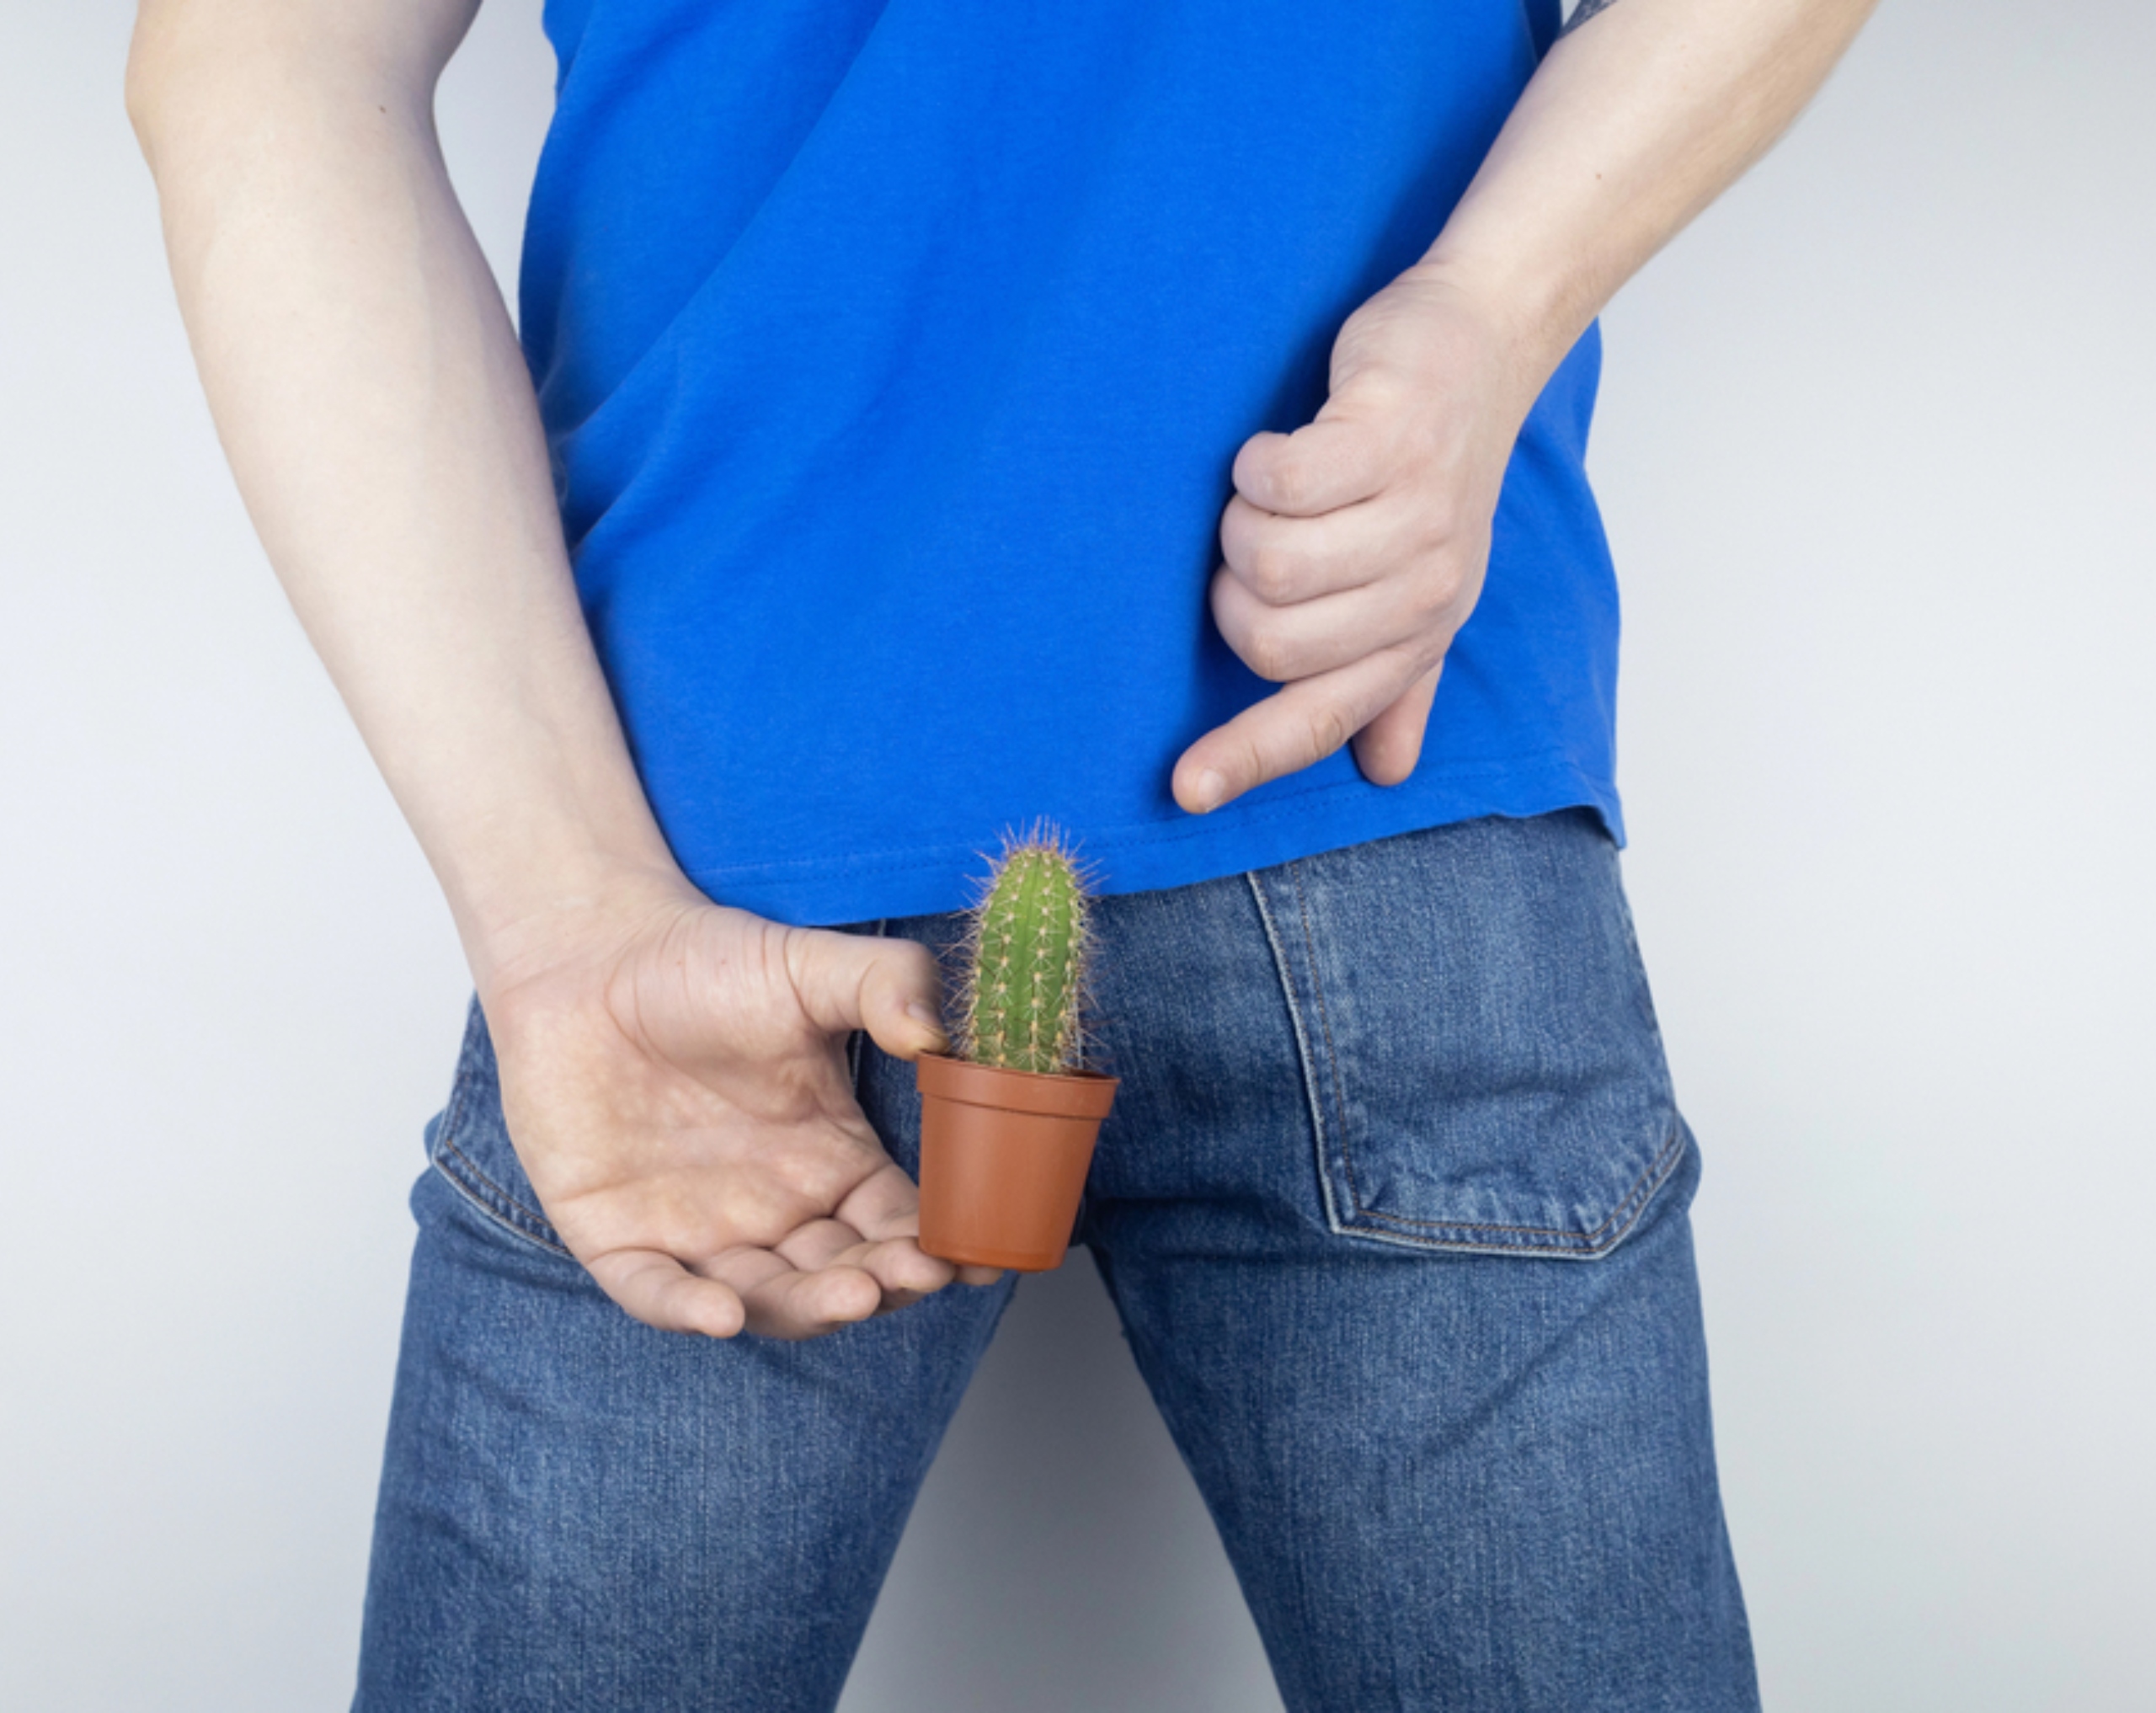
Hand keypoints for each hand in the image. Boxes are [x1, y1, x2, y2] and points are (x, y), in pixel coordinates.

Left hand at [478, 878, 1000, 1340]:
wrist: (589, 953)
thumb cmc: (706, 963)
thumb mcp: (810, 968)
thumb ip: (886, 985)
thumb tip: (935, 1036)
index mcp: (832, 1162)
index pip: (898, 1226)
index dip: (936, 1248)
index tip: (972, 1254)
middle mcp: (774, 1211)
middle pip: (841, 1275)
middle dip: (881, 1285)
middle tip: (910, 1273)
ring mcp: (697, 1232)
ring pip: (763, 1298)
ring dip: (807, 1308)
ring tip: (849, 1294)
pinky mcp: (616, 1239)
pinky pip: (654, 1292)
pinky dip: (688, 1310)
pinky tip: (721, 1313)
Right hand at [1173, 268, 1538, 814]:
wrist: (1482, 342)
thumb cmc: (1433, 462)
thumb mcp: (1425, 580)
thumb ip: (1398, 679)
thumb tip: (1384, 773)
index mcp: (1420, 636)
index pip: (1323, 718)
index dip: (1247, 757)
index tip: (1184, 789)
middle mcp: (1426, 591)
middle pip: (1266, 639)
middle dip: (1233, 585)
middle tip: (1265, 532)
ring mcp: (1417, 518)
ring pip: (1267, 562)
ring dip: (1243, 516)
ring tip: (1279, 484)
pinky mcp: (1392, 442)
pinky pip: (1279, 484)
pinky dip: (1256, 463)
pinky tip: (1278, 446)